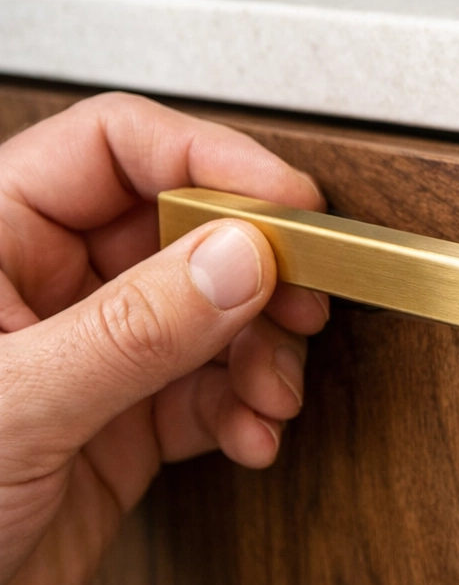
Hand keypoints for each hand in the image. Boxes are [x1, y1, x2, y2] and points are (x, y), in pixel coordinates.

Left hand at [0, 93, 328, 584]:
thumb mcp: (18, 408)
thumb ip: (135, 329)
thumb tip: (240, 257)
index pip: (116, 149)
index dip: (210, 160)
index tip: (288, 202)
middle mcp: (48, 287)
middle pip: (183, 228)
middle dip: (256, 267)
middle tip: (304, 298)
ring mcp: (94, 355)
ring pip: (212, 312)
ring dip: (262, 350)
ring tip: (275, 389)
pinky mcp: (124, 420)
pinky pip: (211, 390)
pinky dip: (246, 410)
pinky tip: (252, 435)